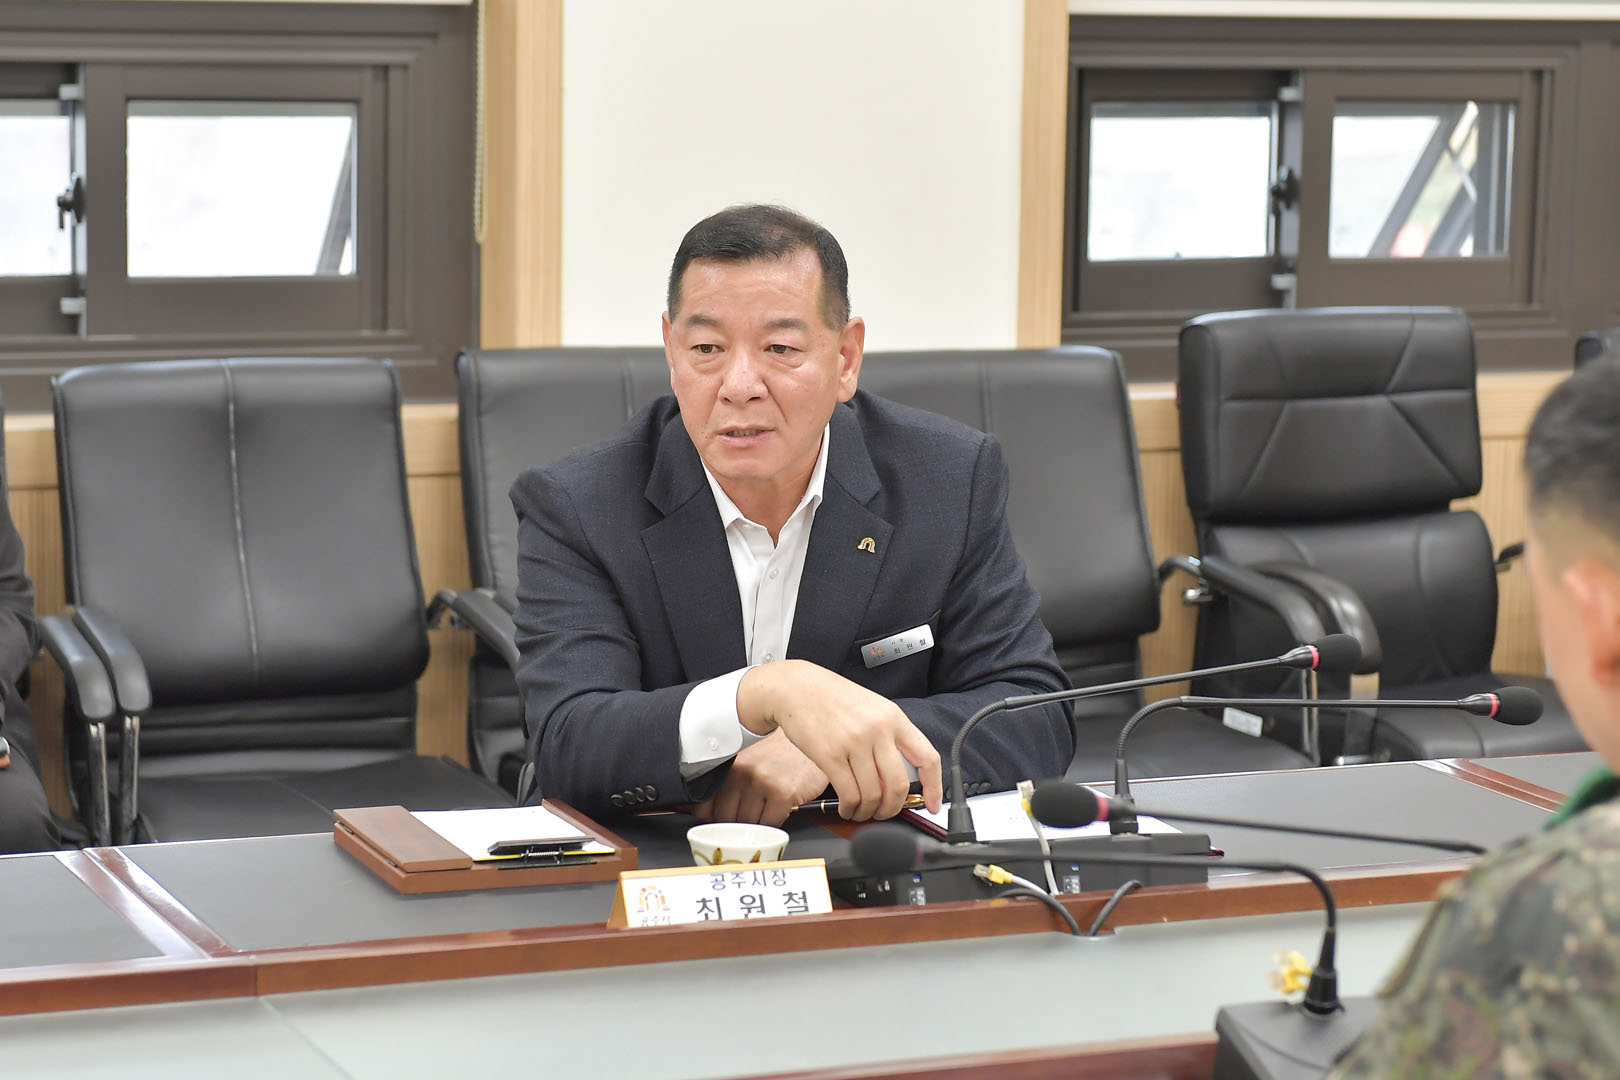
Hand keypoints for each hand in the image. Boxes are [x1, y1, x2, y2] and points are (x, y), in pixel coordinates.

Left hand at [690, 730, 827, 825]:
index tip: (722, 820)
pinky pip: (770, 824)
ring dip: (758, 824)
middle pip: (727, 820)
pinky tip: (780, 807)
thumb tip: (694, 810)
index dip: (714, 819)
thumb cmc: (778, 750)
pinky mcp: (782, 793)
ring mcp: (762, 782)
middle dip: (737, 824)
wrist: (812, 733)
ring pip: (749, 825)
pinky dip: (775, 822)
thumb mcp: (746, 759)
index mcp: (728, 766)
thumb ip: (725, 782)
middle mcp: (742, 773)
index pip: (704, 807)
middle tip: (750, 814)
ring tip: (767, 807)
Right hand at [737, 660, 942, 820]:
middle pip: (899, 784)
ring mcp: (854, 743)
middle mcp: (878, 730)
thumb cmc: (831, 698)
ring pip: (874, 794)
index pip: (927, 757)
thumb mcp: (871, 707)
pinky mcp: (830, 756)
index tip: (932, 804)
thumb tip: (901, 773)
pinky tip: (847, 807)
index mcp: (893, 717)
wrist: (795, 687)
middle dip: (893, 808)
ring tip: (861, 811)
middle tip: (885, 813)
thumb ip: (888, 735)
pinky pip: (850, 794)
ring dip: (869, 812)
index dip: (934, 787)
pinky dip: (851, 808)